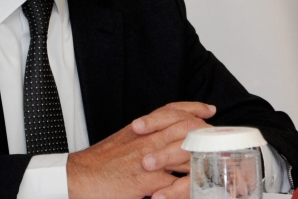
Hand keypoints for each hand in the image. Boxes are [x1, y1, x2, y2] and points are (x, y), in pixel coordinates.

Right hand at [66, 102, 215, 198]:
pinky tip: (198, 189)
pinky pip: (177, 182)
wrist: (78, 179)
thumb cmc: (96, 165)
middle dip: (206, 133)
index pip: (172, 111)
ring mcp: (149, 160)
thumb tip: (157, 142)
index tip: (208, 110)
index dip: (193, 108)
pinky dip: (189, 186)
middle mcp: (147, 140)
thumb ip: (141, 140)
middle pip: (186, 128)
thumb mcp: (121, 143)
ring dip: (202, 159)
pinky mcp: (149, 181)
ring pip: (186, 153)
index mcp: (140, 130)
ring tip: (215, 165)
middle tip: (219, 138)